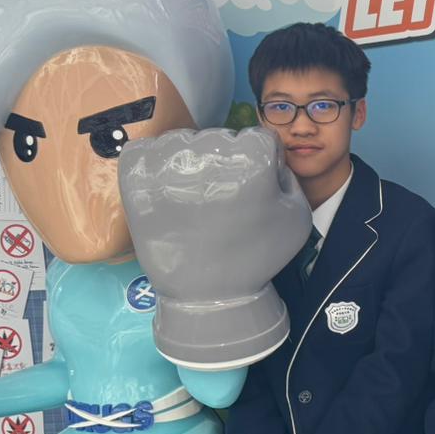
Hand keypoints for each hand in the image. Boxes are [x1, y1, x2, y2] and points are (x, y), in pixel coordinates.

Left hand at [119, 127, 311, 369]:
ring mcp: (167, 161)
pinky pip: (145, 151)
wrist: (208, 293)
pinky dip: (153, 165)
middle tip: (221, 201)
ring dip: (190, 164)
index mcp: (250, 157)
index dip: (261, 164)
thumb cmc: (256, 256)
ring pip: (184, 143)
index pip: (258, 139)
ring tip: (192, 199)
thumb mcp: (298, 216)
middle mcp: (207, 151)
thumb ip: (289, 177)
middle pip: (220, 140)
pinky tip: (166, 190)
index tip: (252, 192)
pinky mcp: (136, 174)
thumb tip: (268, 159)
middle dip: (225, 164)